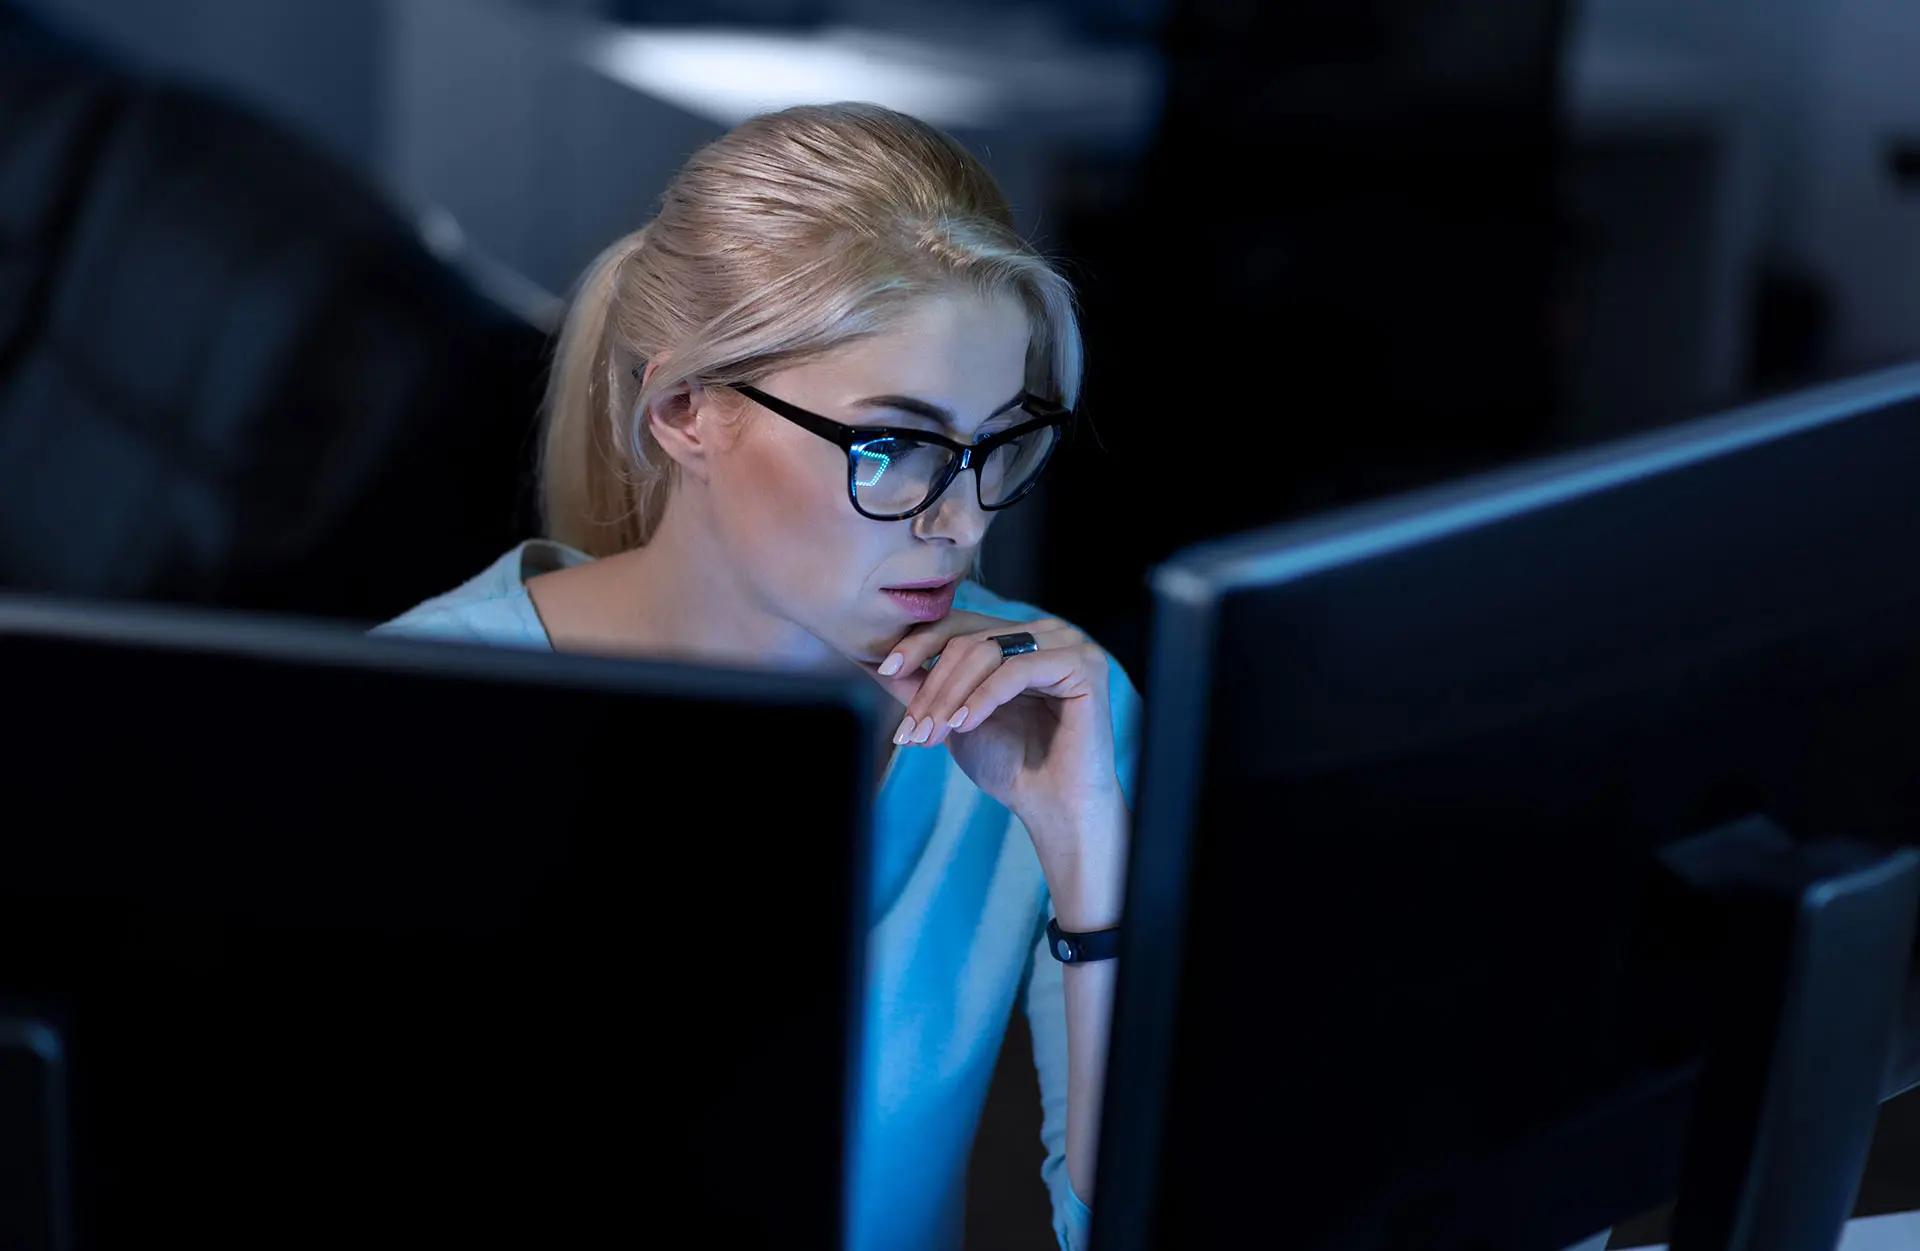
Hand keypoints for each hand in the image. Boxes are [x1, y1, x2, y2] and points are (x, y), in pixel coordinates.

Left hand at [866, 611, 1122, 866]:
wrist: (1053, 806)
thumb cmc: (1010, 764)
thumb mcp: (954, 718)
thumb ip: (922, 687)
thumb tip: (873, 661)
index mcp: (1018, 637)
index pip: (958, 624)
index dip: (918, 643)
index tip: (885, 670)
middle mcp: (1044, 632)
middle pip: (968, 639)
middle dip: (932, 686)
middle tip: (911, 729)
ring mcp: (1068, 643)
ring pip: (988, 652)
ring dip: (951, 695)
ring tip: (933, 733)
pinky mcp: (1083, 664)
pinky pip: (1018, 670)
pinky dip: (983, 698)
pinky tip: (964, 726)